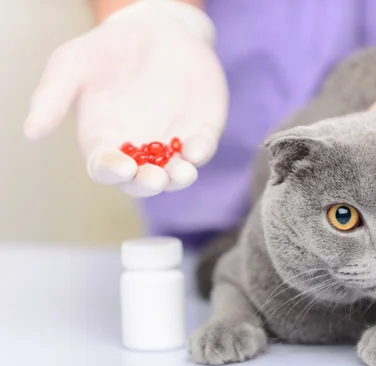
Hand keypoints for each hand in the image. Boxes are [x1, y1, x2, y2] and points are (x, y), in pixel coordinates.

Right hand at [24, 0, 227, 196]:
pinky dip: (201, 152)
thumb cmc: (110, 49)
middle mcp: (140, 149)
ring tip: (182, 173)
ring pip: (176, 173)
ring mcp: (172, 143)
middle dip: (148, 183)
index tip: (122, 166)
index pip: (106, 167)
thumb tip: (32, 133)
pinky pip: (202, 148)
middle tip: (154, 178)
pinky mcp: (200, 131)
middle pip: (142, 180)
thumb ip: (53, 95)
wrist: (157, 29)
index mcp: (106, 140)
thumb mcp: (73, 63)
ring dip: (179, 178)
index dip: (112, 171)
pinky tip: (197, 149)